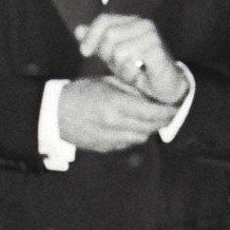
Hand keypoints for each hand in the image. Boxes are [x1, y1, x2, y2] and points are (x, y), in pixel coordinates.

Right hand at [57, 77, 175, 151]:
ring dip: (149, 128)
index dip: (167, 111)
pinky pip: (128, 143)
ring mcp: (110, 138)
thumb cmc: (80, 92)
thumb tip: (152, 96)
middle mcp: (115, 124)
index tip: (175, 107)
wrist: (53, 114)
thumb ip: (130, 90)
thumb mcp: (106, 82)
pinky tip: (133, 125)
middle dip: (162, 121)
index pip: (152, 112)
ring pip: (141, 137)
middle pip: (150, 127)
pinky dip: (135, 135)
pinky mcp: (106, 148)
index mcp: (115, 104)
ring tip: (152, 118)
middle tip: (169, 113)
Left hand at [75, 14, 188, 105]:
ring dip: (120, 67)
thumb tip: (78, 30)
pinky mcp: (158, 50)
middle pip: (109, 35)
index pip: (104, 20)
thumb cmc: (138, 68)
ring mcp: (152, 36)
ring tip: (131, 71)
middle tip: (118, 67)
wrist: (164, 85)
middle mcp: (143, 24)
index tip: (84, 52)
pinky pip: (130, 61)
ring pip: (118, 50)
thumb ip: (97, 42)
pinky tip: (138, 75)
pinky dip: (130, 72)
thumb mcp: (112, 55)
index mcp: (132, 20)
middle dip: (107, 55)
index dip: (91, 36)